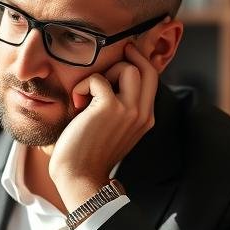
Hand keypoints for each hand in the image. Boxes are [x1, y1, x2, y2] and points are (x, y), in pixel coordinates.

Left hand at [48, 42, 160, 211]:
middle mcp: (141, 114)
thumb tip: (111, 82)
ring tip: (89, 94)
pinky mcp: (109, 107)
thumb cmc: (88, 152)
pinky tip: (76, 104)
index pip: (152, 80)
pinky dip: (82, 87)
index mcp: (145, 119)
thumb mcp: (114, 129)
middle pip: (147, 69)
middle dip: (128, 59)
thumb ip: (121, 108)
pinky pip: (97, 79)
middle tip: (106, 66)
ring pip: (128, 68)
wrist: (79, 176)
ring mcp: (128, 110)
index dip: (140, 62)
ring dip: (105, 73)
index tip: (127, 53)